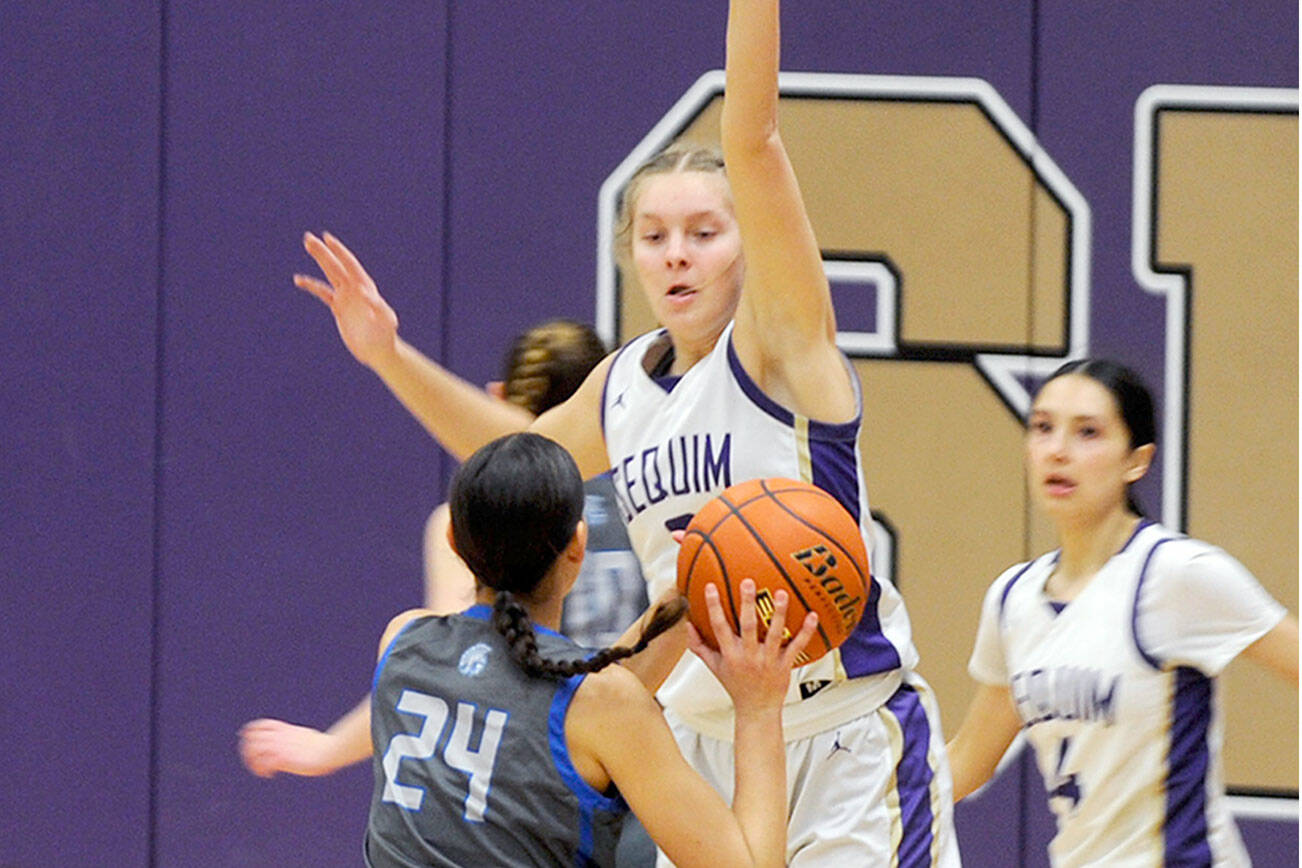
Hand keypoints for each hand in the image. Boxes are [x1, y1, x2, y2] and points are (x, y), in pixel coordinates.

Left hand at [238, 718, 345, 778]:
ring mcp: (281, 747)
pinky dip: (262, 770)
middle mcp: (280, 737)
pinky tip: (270, 775)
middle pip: (252, 737)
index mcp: (286, 730)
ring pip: (254, 750)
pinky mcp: (283, 758)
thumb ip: (299, 737)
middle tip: (251, 761)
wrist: (330, 750)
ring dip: (252, 762)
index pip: (261, 725)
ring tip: (259, 771)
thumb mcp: (307, 737)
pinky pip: (264, 763)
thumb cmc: (324, 746)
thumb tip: (305, 737)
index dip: (249, 730)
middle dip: (246, 749)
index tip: (244, 736)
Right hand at [295, 232, 398, 368]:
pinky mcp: (339, 308)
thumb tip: (365, 293)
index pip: (351, 265)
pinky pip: (323, 293)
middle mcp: (355, 289)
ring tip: (307, 246)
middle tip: (308, 238)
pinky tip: (299, 280)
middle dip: (324, 252)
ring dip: (320, 260)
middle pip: (337, 266)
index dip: (340, 251)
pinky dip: (312, 286)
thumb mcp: (385, 320)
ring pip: (330, 274)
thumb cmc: (385, 335)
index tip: (327, 238)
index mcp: (366, 287)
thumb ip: (377, 306)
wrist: (378, 350)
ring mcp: (346, 297)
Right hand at [687, 579, 816, 713]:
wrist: (757, 710)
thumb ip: (699, 646)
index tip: (710, 587)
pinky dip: (805, 632)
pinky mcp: (784, 665)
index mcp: (730, 655)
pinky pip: (797, 646)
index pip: (719, 627)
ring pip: (774, 634)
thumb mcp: (714, 667)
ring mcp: (768, 660)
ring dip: (778, 613)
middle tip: (748, 583)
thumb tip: (688, 626)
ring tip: (780, 594)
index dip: (713, 607)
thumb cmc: (736, 686)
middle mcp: (749, 656)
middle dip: (747, 604)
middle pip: (748, 627)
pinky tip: (812, 616)